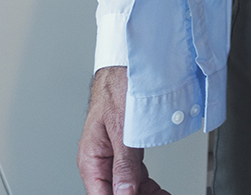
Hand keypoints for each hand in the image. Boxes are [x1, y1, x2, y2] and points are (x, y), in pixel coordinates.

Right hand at [78, 66, 169, 194]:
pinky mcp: (125, 151)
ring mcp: (112, 156)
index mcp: (91, 158)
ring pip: (127, 187)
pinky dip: (147, 185)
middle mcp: (99, 160)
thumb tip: (124, 193)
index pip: (101, 194)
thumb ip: (124, 164)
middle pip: (115, 192)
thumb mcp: (122, 129)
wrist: (124, 67)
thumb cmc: (116, 88)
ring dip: (145, 194)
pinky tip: (159, 191)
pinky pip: (134, 175)